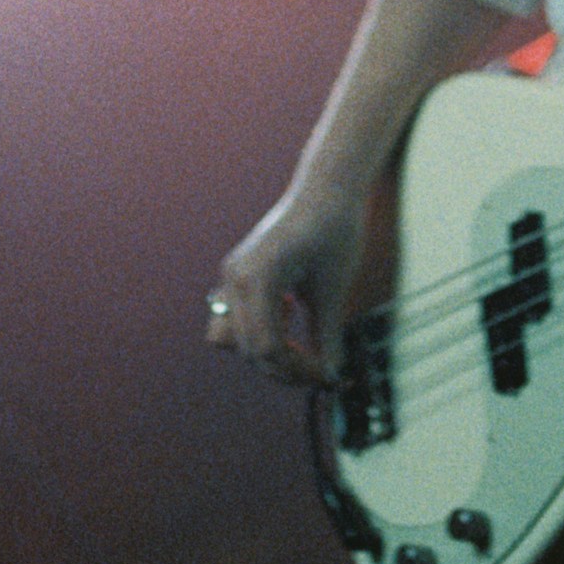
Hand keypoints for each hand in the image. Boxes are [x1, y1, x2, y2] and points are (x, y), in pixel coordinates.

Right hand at [207, 182, 374, 386]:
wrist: (328, 187)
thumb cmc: (335, 229)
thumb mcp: (334, 288)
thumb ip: (327, 336)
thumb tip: (331, 375)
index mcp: (257, 278)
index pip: (266, 347)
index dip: (297, 370)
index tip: (327, 375)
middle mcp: (235, 277)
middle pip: (247, 348)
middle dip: (283, 367)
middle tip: (320, 370)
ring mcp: (233, 275)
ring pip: (227, 337)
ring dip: (262, 350)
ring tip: (298, 343)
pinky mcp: (239, 274)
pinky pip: (234, 317)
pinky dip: (258, 329)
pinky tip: (289, 315)